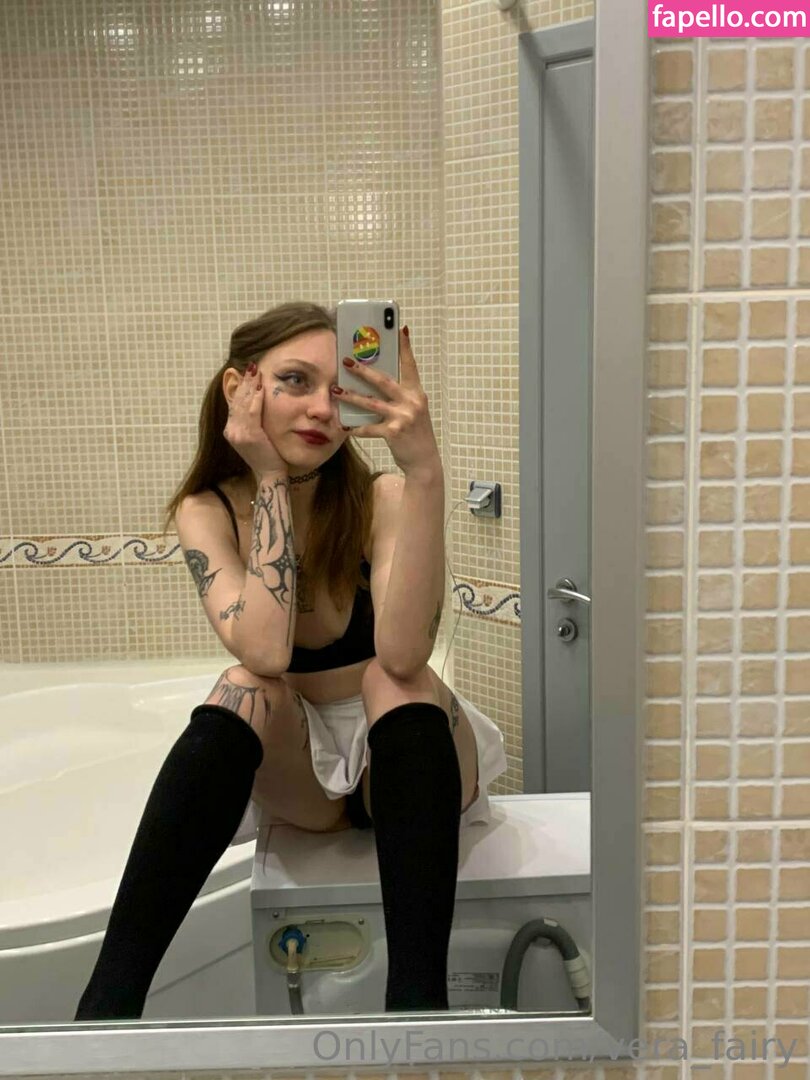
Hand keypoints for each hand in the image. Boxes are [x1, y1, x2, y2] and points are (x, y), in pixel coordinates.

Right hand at [223, 364, 287, 476]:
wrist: (269, 474)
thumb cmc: (267, 456)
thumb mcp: (255, 437)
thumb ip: (252, 421)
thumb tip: (255, 403)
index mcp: (231, 430)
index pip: (234, 403)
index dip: (240, 387)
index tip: (245, 373)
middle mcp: (231, 431)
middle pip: (237, 400)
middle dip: (244, 382)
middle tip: (251, 366)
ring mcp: (238, 433)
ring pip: (244, 403)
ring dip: (250, 385)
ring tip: (255, 371)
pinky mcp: (250, 435)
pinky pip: (253, 411)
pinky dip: (256, 397)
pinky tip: (260, 386)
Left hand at [331, 327, 440, 477]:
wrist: (424, 461)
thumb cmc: (414, 434)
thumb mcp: (412, 411)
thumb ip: (399, 396)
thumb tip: (374, 382)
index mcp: (416, 393)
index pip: (411, 365)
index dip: (405, 347)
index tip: (400, 328)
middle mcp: (412, 402)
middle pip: (383, 380)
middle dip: (363, 370)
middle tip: (347, 360)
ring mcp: (403, 417)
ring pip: (371, 403)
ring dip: (351, 396)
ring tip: (336, 389)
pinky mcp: (394, 432)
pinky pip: (369, 428)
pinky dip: (356, 428)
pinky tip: (344, 426)